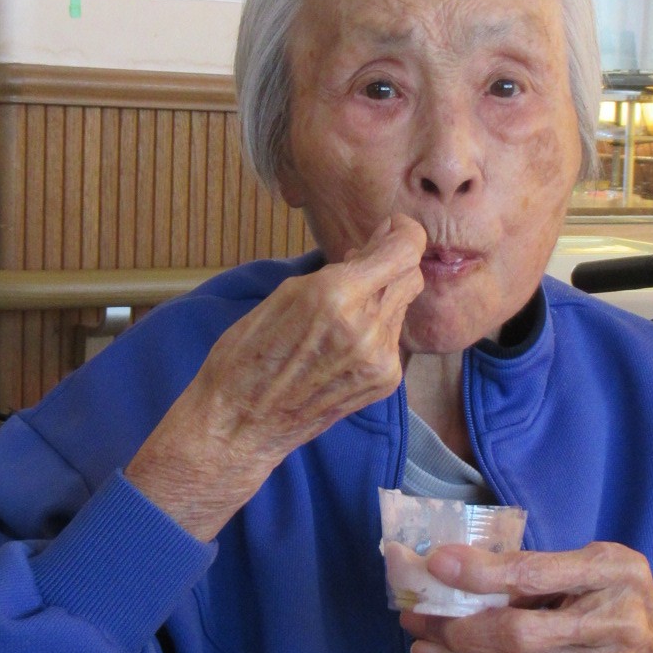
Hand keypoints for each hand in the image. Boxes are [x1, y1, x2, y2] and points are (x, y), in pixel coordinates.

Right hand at [127, 216, 426, 539]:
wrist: (242, 422)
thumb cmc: (248, 353)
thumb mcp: (285, 294)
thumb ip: (337, 270)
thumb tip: (372, 251)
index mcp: (336, 295)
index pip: (405, 249)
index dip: (403, 232)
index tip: (391, 229)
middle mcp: (367, 326)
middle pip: (410, 275)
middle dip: (391, 264)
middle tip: (362, 265)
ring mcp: (380, 359)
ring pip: (403, 307)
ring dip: (383, 298)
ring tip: (344, 309)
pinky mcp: (385, 382)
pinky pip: (394, 338)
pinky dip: (377, 329)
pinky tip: (346, 340)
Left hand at [403, 541, 652, 652]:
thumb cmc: (630, 602)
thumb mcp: (604, 565)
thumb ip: (551, 565)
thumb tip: (474, 565)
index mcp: (616, 575)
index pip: (538, 575)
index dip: (484, 571)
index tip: (437, 562)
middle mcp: (610, 626)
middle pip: (519, 631)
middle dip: (458, 623)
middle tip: (415, 609)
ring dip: (454, 652)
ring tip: (417, 634)